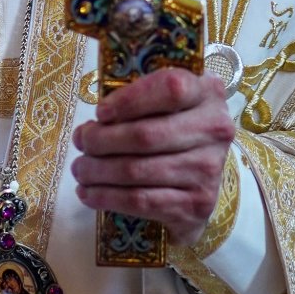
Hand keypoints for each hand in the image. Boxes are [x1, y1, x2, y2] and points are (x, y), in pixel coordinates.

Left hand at [71, 69, 234, 245]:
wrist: (201, 176)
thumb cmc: (173, 127)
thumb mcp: (165, 102)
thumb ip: (135, 102)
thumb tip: (88, 131)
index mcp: (207, 93)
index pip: (170, 88)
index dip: (130, 100)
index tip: (100, 112)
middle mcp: (215, 130)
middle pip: (146, 135)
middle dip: (101, 141)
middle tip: (81, 143)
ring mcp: (208, 170)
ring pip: (137, 170)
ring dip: (97, 172)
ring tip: (79, 169)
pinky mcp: (196, 204)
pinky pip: (141, 201)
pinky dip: (107, 197)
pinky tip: (89, 194)